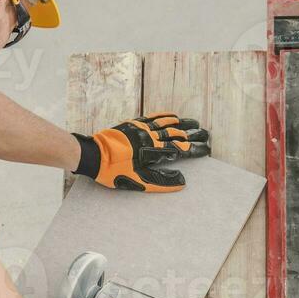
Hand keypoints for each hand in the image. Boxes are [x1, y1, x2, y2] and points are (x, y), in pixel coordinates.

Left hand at [73, 113, 209, 191]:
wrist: (92, 155)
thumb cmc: (113, 171)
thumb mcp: (137, 181)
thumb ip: (160, 182)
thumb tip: (182, 182)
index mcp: (152, 152)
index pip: (179, 149)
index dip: (194, 149)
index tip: (206, 149)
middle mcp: (150, 137)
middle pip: (176, 133)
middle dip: (193, 134)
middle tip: (206, 134)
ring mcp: (141, 129)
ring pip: (166, 123)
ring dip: (182, 123)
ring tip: (194, 123)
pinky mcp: (133, 124)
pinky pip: (153, 117)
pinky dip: (165, 116)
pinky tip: (173, 115)